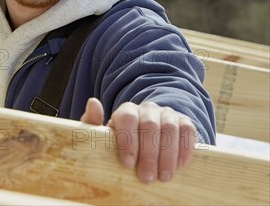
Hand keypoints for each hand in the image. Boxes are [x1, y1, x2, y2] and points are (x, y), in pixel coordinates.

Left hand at [80, 98, 196, 182]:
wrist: (146, 139)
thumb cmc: (121, 141)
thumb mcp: (103, 135)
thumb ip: (92, 122)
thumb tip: (93, 103)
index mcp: (126, 111)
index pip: (127, 118)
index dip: (128, 142)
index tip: (127, 164)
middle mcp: (147, 109)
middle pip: (149, 126)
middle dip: (148, 155)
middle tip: (146, 178)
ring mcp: (167, 114)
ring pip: (170, 129)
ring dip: (167, 156)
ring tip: (163, 177)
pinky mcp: (184, 122)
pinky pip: (188, 131)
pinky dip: (184, 149)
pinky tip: (179, 166)